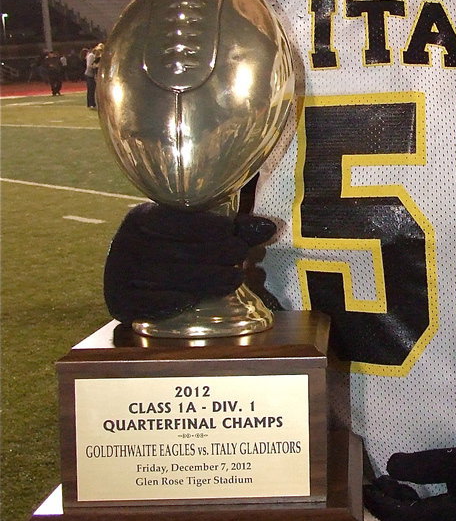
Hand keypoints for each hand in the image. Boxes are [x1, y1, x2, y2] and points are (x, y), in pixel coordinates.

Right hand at [103, 202, 275, 322]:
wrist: (125, 274)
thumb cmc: (165, 245)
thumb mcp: (186, 229)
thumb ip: (226, 228)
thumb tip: (269, 228)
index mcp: (141, 216)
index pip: (181, 220)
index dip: (211, 227)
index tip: (233, 233)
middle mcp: (126, 243)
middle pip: (184, 252)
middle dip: (220, 254)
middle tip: (242, 258)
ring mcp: (120, 274)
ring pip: (177, 279)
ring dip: (211, 280)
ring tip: (235, 279)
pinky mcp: (120, 302)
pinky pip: (156, 303)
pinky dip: (180, 302)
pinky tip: (197, 299)